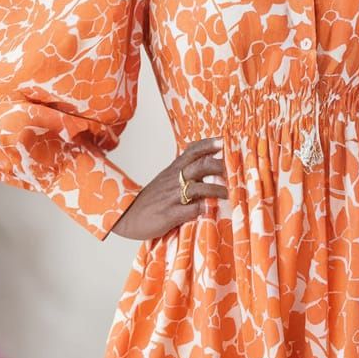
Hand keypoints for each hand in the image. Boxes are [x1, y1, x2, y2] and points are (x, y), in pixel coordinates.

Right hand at [110, 137, 227, 240]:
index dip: (208, 145)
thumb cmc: (150, 199)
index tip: (223, 142)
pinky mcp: (170, 214)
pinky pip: (191, 210)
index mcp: (174, 170)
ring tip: (228, 194)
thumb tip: (207, 166)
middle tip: (233, 172)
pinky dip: (202, 209)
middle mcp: (175, 180)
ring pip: (199, 188)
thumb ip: (183, 172)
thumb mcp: (165, 180)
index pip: (192, 151)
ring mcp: (172, 197)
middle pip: (201, 166)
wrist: (126, 215)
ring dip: (217, 190)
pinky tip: (210, 211)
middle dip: (220, 167)